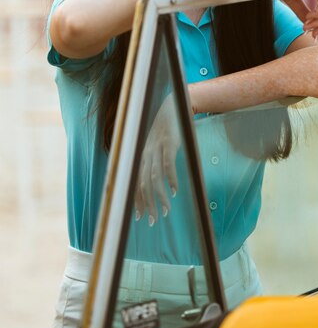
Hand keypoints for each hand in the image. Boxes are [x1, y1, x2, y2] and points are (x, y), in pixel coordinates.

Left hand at [134, 93, 179, 225]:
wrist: (172, 106)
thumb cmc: (164, 129)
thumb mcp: (154, 145)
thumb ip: (151, 160)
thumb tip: (153, 182)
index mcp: (139, 155)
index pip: (134, 183)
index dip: (136, 200)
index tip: (139, 217)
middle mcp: (144, 153)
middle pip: (141, 184)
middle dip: (146, 205)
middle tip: (153, 221)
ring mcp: (156, 148)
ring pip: (154, 177)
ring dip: (159, 197)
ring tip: (166, 211)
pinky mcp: (168, 143)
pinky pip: (168, 164)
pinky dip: (170, 179)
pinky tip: (174, 191)